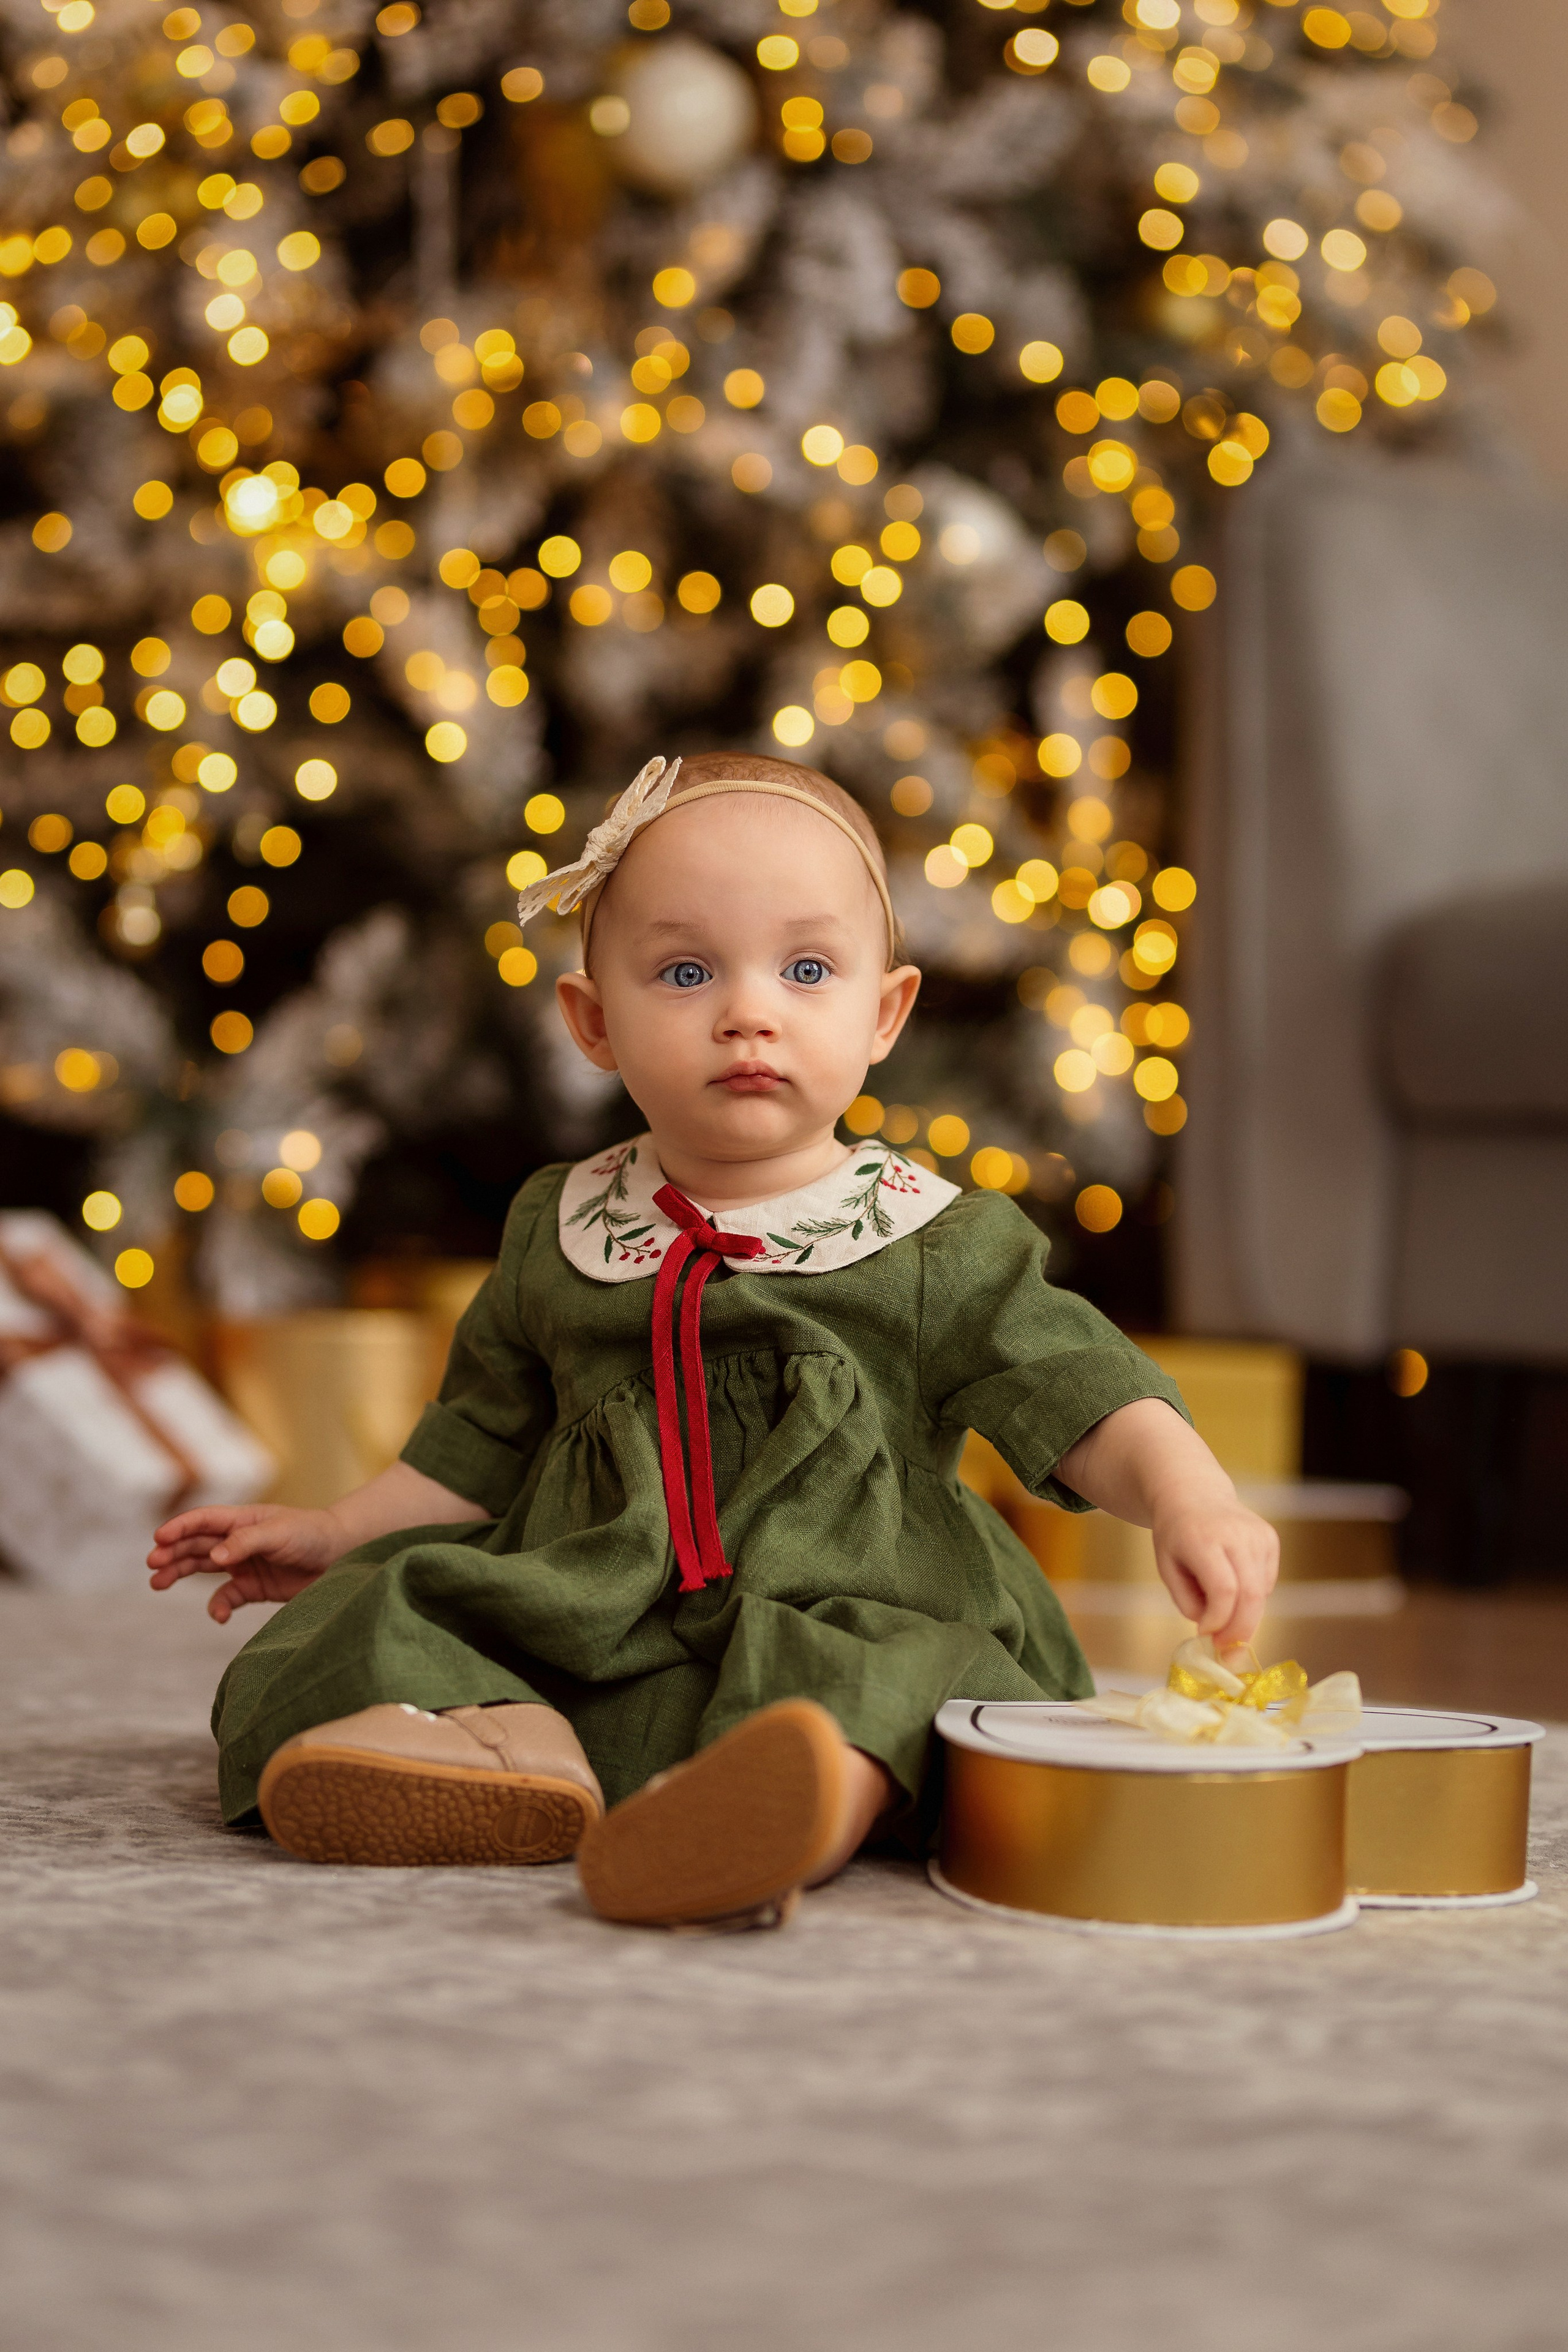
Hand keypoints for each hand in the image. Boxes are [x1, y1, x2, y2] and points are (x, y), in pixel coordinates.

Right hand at [147, 1503, 344, 1623]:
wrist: (343, 1556)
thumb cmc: (311, 1534)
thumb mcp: (280, 1533)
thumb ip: (246, 1543)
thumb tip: (215, 1559)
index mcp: (242, 1519)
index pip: (203, 1520)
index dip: (180, 1527)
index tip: (158, 1539)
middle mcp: (238, 1541)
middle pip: (196, 1545)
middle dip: (172, 1553)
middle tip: (153, 1565)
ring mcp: (244, 1564)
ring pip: (203, 1569)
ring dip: (180, 1574)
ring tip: (158, 1583)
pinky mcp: (255, 1588)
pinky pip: (228, 1597)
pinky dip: (219, 1606)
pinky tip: (218, 1615)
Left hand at [1151, 1495, 1278, 1649]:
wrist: (1193, 1493)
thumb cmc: (1175, 1535)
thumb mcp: (1167, 1568)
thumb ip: (1188, 1602)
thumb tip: (1215, 1631)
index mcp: (1203, 1539)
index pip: (1224, 1591)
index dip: (1219, 1621)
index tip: (1205, 1635)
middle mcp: (1236, 1534)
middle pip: (1250, 1596)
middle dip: (1239, 1631)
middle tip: (1226, 1651)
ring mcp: (1258, 1535)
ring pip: (1261, 1594)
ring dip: (1243, 1614)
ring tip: (1220, 1608)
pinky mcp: (1271, 1539)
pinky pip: (1267, 1583)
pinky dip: (1251, 1596)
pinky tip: (1233, 1582)